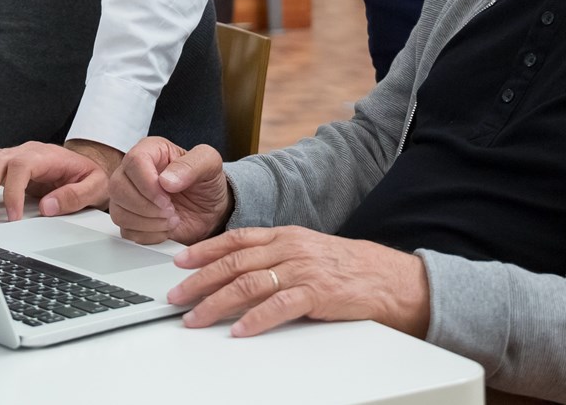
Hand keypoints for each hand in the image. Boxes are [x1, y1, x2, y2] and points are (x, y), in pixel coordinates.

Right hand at [0, 142, 110, 222]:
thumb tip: (48, 207)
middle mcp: (24, 152)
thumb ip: (75, 196)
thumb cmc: (88, 175)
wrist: (85, 164)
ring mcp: (10, 155)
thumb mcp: (95, 187)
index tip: (14, 216)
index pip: (20, 166)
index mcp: (45, 156)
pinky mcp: (1, 164)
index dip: (12, 191)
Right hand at [109, 138, 231, 245]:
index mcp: (151, 151)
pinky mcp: (131, 220)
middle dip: (146, 206)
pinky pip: (126, 231)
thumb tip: (166, 180)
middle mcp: (134, 172)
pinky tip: (165, 229)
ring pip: (118, 212)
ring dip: (148, 222)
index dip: (148, 184)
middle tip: (171, 211)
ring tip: (172, 220)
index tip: (167, 198)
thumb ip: (192, 165)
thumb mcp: (210, 164)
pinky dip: (148, 235)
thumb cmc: (207, 182)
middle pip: (118, 187)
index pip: (134, 161)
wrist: (210, 209)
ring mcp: (129, 197)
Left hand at [168, 226, 430, 338]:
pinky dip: (256, 320)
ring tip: (196, 317)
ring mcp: (304, 270)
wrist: (389, 279)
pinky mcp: (318, 294)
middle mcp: (290, 249)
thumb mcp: (307, 251)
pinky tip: (240, 330)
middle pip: (235, 263)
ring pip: (249, 284)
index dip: (205, 250)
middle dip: (200, 280)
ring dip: (218, 303)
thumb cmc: (348, 268)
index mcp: (286, 235)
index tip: (180, 262)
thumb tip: (238, 270)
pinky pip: (280, 307)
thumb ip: (275, 256)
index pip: (236, 238)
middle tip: (176, 296)